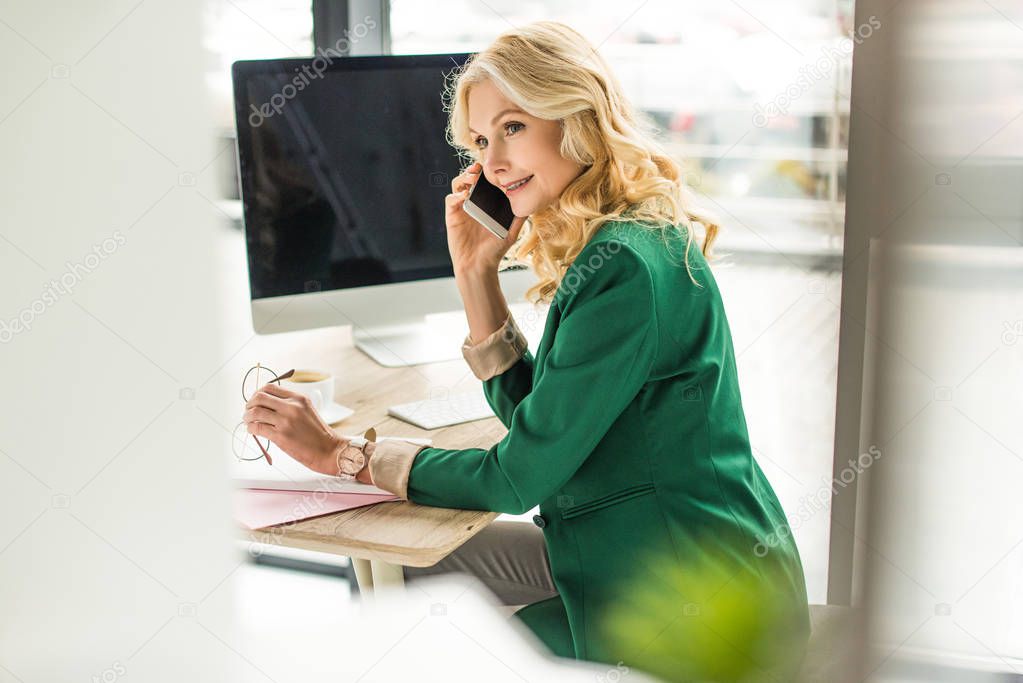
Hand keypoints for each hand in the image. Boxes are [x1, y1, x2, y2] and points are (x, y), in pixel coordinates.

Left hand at [243, 383, 364, 478]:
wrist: (329, 450)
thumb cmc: (318, 433)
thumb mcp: (307, 410)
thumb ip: (290, 405)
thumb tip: (267, 405)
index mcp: (298, 398)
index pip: (270, 387)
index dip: (258, 393)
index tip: (255, 401)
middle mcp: (291, 407)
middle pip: (259, 397)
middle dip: (249, 404)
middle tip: (248, 411)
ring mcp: (286, 421)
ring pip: (255, 412)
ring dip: (247, 417)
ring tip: (248, 422)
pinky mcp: (281, 436)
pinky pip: (258, 428)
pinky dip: (251, 429)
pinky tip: (253, 431)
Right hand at [445, 161, 526, 274]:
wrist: (479, 265)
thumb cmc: (495, 250)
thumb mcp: (511, 231)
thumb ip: (519, 217)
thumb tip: (532, 204)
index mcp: (486, 203)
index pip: (485, 181)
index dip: (488, 172)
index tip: (494, 167)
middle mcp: (473, 202)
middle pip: (470, 178)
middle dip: (474, 170)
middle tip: (480, 168)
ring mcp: (462, 208)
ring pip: (458, 184)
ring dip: (464, 177)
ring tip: (473, 178)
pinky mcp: (452, 215)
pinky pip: (450, 199)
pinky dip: (456, 194)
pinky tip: (465, 196)